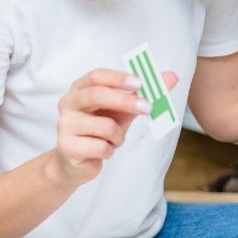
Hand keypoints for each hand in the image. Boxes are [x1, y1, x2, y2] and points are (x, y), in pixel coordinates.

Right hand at [52, 68, 177, 186]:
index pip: (97, 75)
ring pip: (105, 126)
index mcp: (80, 88)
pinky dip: (110, 150)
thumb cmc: (100, 129)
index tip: (140, 83)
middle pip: (96, 95)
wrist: (76, 162)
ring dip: (118, 136)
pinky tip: (102, 151)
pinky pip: (101, 147)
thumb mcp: (122, 109)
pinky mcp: (67, 147)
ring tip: (113, 139)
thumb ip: (144, 94)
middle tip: (148, 107)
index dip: (119, 78)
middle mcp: (68, 103)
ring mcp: (65, 125)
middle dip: (125, 101)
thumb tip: (172, 77)